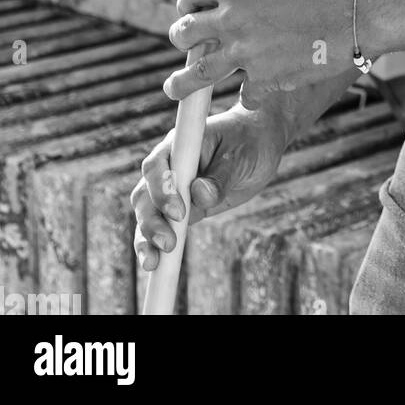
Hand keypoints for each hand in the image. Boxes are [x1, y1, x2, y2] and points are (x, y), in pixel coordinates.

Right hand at [131, 104, 285, 269]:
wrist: (259, 144)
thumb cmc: (250, 142)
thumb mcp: (241, 156)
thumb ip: (220, 176)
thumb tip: (199, 196)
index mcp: (180, 146)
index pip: (157, 166)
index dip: (161, 189)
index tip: (178, 212)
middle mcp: (169, 167)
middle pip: (145, 194)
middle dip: (152, 220)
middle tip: (168, 243)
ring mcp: (171, 189)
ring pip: (147, 214)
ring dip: (147, 237)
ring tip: (153, 262)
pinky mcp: (181, 210)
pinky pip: (160, 227)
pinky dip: (154, 245)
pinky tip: (153, 263)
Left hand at [164, 0, 358, 108]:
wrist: (351, 15)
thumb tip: (225, 7)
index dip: (186, 2)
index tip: (189, 11)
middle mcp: (233, 18)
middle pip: (183, 32)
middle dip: (180, 39)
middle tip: (183, 45)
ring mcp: (245, 51)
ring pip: (195, 73)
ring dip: (180, 83)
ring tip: (173, 88)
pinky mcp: (262, 79)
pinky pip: (243, 95)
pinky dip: (249, 95)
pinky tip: (257, 92)